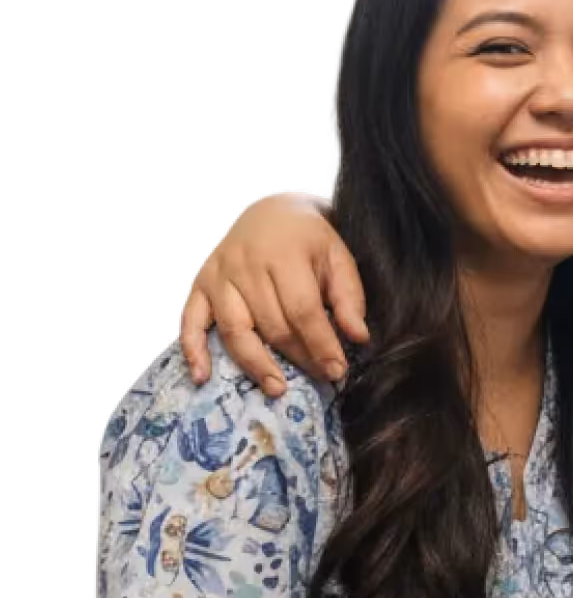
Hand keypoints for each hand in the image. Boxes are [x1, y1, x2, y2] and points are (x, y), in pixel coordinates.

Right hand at [179, 192, 367, 397]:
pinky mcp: (197, 284)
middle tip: (320, 379)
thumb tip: (359, 337)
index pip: (302, 310)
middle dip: (298, 357)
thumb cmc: (308, 239)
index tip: (338, 370)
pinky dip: (192, 350)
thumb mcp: (337, 257)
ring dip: (255, 363)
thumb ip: (349, 297)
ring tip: (277, 389)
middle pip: (271, 324)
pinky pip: (189, 321)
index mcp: (282, 255)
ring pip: (235, 330)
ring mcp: (216, 275)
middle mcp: (244, 264)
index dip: (321, 344)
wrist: (269, 208)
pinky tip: (202, 377)